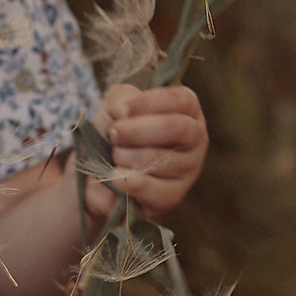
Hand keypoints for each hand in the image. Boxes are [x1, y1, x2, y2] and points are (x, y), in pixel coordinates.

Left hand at [83, 84, 207, 221]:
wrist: (99, 171)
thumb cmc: (116, 131)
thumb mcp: (116, 105)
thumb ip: (121, 99)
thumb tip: (124, 112)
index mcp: (187, 110)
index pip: (181, 100)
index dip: (150, 102)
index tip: (122, 110)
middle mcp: (196, 138)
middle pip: (177, 128)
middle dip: (137, 131)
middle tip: (114, 134)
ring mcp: (189, 169)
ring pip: (160, 160)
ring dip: (126, 157)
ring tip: (114, 156)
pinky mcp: (174, 196)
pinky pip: (154, 189)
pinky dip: (128, 181)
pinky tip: (116, 176)